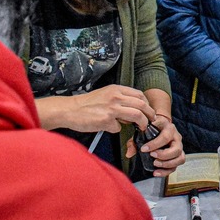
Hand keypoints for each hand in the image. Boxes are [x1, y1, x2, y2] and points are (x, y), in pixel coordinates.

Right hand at [36, 84, 155, 131]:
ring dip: (142, 123)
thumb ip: (120, 100)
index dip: (147, 105)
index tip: (148, 112)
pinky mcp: (105, 120)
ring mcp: (111, 108)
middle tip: (150, 122)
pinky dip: (117, 129)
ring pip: (136, 115)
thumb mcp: (105, 95)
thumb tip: (133, 113)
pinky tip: (109, 128)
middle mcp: (116, 97)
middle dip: (150, 115)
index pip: (139, 95)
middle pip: (142, 104)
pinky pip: (118, 127)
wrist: (69, 109)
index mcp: (116, 89)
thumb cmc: (87, 104)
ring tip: (141, 128)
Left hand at [125, 114, 185, 176]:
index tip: (143, 149)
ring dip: (167, 164)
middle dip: (164, 155)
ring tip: (155, 164)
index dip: (154, 144)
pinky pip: (176, 166)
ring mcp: (179, 147)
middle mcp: (177, 138)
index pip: (165, 137)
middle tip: (152, 156)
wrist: (159, 127)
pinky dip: (166, 171)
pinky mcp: (178, 156)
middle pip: (177, 149)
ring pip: (180, 158)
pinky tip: (156, 172)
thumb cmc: (151, 129)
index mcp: (169, 128)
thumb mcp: (142, 131)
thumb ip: (134, 142)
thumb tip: (129, 154)